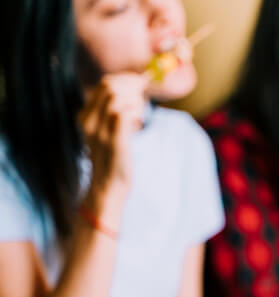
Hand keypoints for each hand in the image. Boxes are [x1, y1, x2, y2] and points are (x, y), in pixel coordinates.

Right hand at [78, 74, 146, 211]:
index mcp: (86, 116)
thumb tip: (135, 89)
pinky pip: (123, 115)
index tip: (142, 83)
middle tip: (145, 98)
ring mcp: (99, 131)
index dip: (127, 79)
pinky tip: (138, 124)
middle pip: (110, 86)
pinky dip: (135, 113)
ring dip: (135, 100)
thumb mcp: (109, 131)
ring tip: (139, 116)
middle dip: (133, 86)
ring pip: (116, 97)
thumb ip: (115, 111)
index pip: (105, 84)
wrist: (108, 186)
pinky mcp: (113, 142)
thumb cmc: (113, 158)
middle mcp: (88, 121)